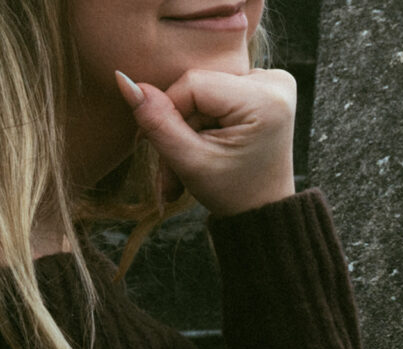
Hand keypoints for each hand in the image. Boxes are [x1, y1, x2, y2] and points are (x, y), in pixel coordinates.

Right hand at [115, 67, 295, 215]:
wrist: (263, 210)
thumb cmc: (234, 194)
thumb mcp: (190, 163)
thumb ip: (156, 121)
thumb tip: (123, 79)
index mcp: (266, 99)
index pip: (193, 83)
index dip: (171, 111)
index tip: (172, 148)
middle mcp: (275, 83)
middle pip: (198, 86)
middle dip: (181, 125)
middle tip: (176, 165)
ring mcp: (273, 83)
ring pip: (204, 91)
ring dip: (189, 127)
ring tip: (191, 162)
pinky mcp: (266, 88)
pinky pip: (216, 93)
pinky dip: (205, 121)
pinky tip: (207, 146)